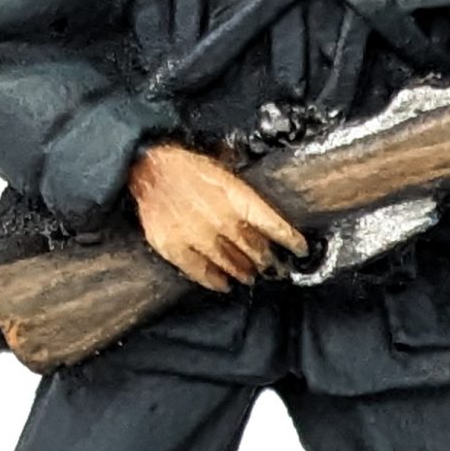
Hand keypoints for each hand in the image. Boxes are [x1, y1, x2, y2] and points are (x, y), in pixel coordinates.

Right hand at [128, 143, 308, 291]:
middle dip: (265, 260)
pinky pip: (201, 272)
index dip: (290, 240)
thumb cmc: (186, 166)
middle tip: (270, 266)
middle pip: (254, 249)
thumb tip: (263, 215)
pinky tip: (222, 284)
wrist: (149, 167)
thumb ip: (243, 195)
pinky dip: (214, 281)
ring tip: (248, 275)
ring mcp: (197, 236)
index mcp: (237, 196)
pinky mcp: (175, 248)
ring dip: (242, 272)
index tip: (300, 250)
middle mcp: (221, 219)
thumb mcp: (224, 170)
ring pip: (230, 264)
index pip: (273, 224)